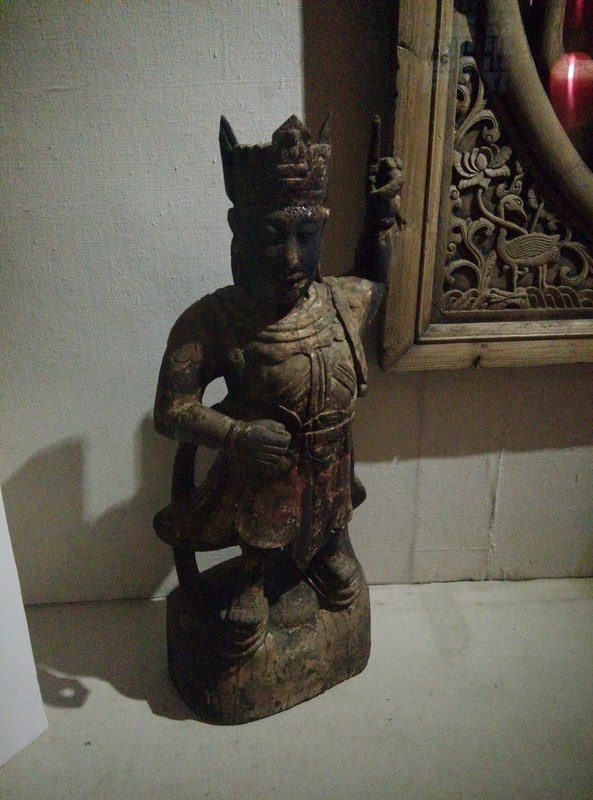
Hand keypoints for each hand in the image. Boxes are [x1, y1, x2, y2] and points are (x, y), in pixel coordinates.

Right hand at [226, 419, 292, 475]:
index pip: (285, 440)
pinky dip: (275, 460)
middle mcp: (264, 448)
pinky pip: (272, 464)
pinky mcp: (259, 462)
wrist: (237, 439)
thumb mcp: (264, 423)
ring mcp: (261, 456)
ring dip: (279, 453)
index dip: (286, 437)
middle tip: (280, 441)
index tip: (283, 435)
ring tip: (275, 447)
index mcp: (266, 437)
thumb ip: (276, 426)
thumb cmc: (252, 429)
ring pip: (278, 458)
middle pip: (283, 450)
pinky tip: (272, 454)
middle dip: (284, 445)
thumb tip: (284, 431)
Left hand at [366, 115, 403, 231]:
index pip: (374, 149)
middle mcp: (378, 171)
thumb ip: (391, 187)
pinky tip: (395, 195)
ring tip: (391, 193)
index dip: (376, 134)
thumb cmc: (376, 211)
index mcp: (370, 172)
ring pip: (398, 169)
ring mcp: (387, 176)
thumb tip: (399, 177)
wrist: (380, 222)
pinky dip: (399, 183)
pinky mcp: (394, 183)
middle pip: (390, 161)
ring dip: (397, 179)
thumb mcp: (381, 199)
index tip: (376, 117)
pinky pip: (401, 175)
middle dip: (393, 171)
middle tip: (389, 186)